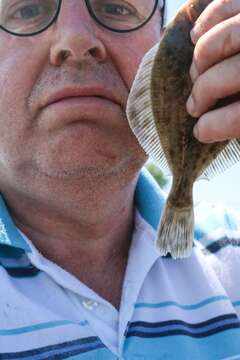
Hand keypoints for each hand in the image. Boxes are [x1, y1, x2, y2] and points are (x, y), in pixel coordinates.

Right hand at [186, 0, 239, 142]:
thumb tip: (225, 123)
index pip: (238, 118)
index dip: (212, 127)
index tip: (199, 132)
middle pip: (220, 80)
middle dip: (200, 97)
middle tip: (194, 107)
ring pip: (215, 44)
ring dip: (197, 65)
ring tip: (195, 76)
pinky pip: (224, 5)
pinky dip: (205, 22)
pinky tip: (196, 36)